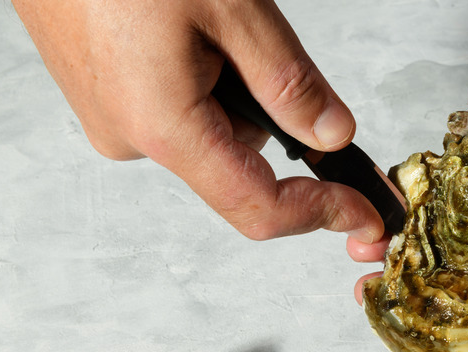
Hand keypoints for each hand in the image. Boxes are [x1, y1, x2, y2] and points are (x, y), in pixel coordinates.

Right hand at [13, 0, 382, 241]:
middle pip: (238, 162)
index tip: (363, 215)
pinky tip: (186, 32)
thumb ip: (289, 82)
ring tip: (206, 22)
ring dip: (232, 87)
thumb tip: (331, 135)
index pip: (260, 207)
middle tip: (259, 44)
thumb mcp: (232, 8)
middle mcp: (131, 137)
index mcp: (164, 126)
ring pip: (209, 131)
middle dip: (272, 116)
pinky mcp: (104, 98)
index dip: (321, 214)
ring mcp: (111, 119)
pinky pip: (175, 109)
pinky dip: (201, 80)